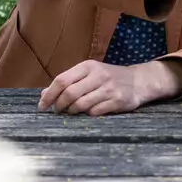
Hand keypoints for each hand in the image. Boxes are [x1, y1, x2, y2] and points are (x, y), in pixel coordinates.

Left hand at [39, 59, 181, 115]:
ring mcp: (109, 88)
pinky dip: (88, 114)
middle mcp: (98, 75)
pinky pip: (95, 112)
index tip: (42, 106)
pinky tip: (90, 112)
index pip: (62, 80)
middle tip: (58, 111)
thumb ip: (68, 82)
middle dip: (59, 106)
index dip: (49, 95)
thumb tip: (43, 95)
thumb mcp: (89, 74)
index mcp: (88, 66)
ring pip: (81, 105)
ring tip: (73, 112)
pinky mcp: (118, 101)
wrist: (139, 81)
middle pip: (69, 94)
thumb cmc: (109, 78)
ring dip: (73, 112)